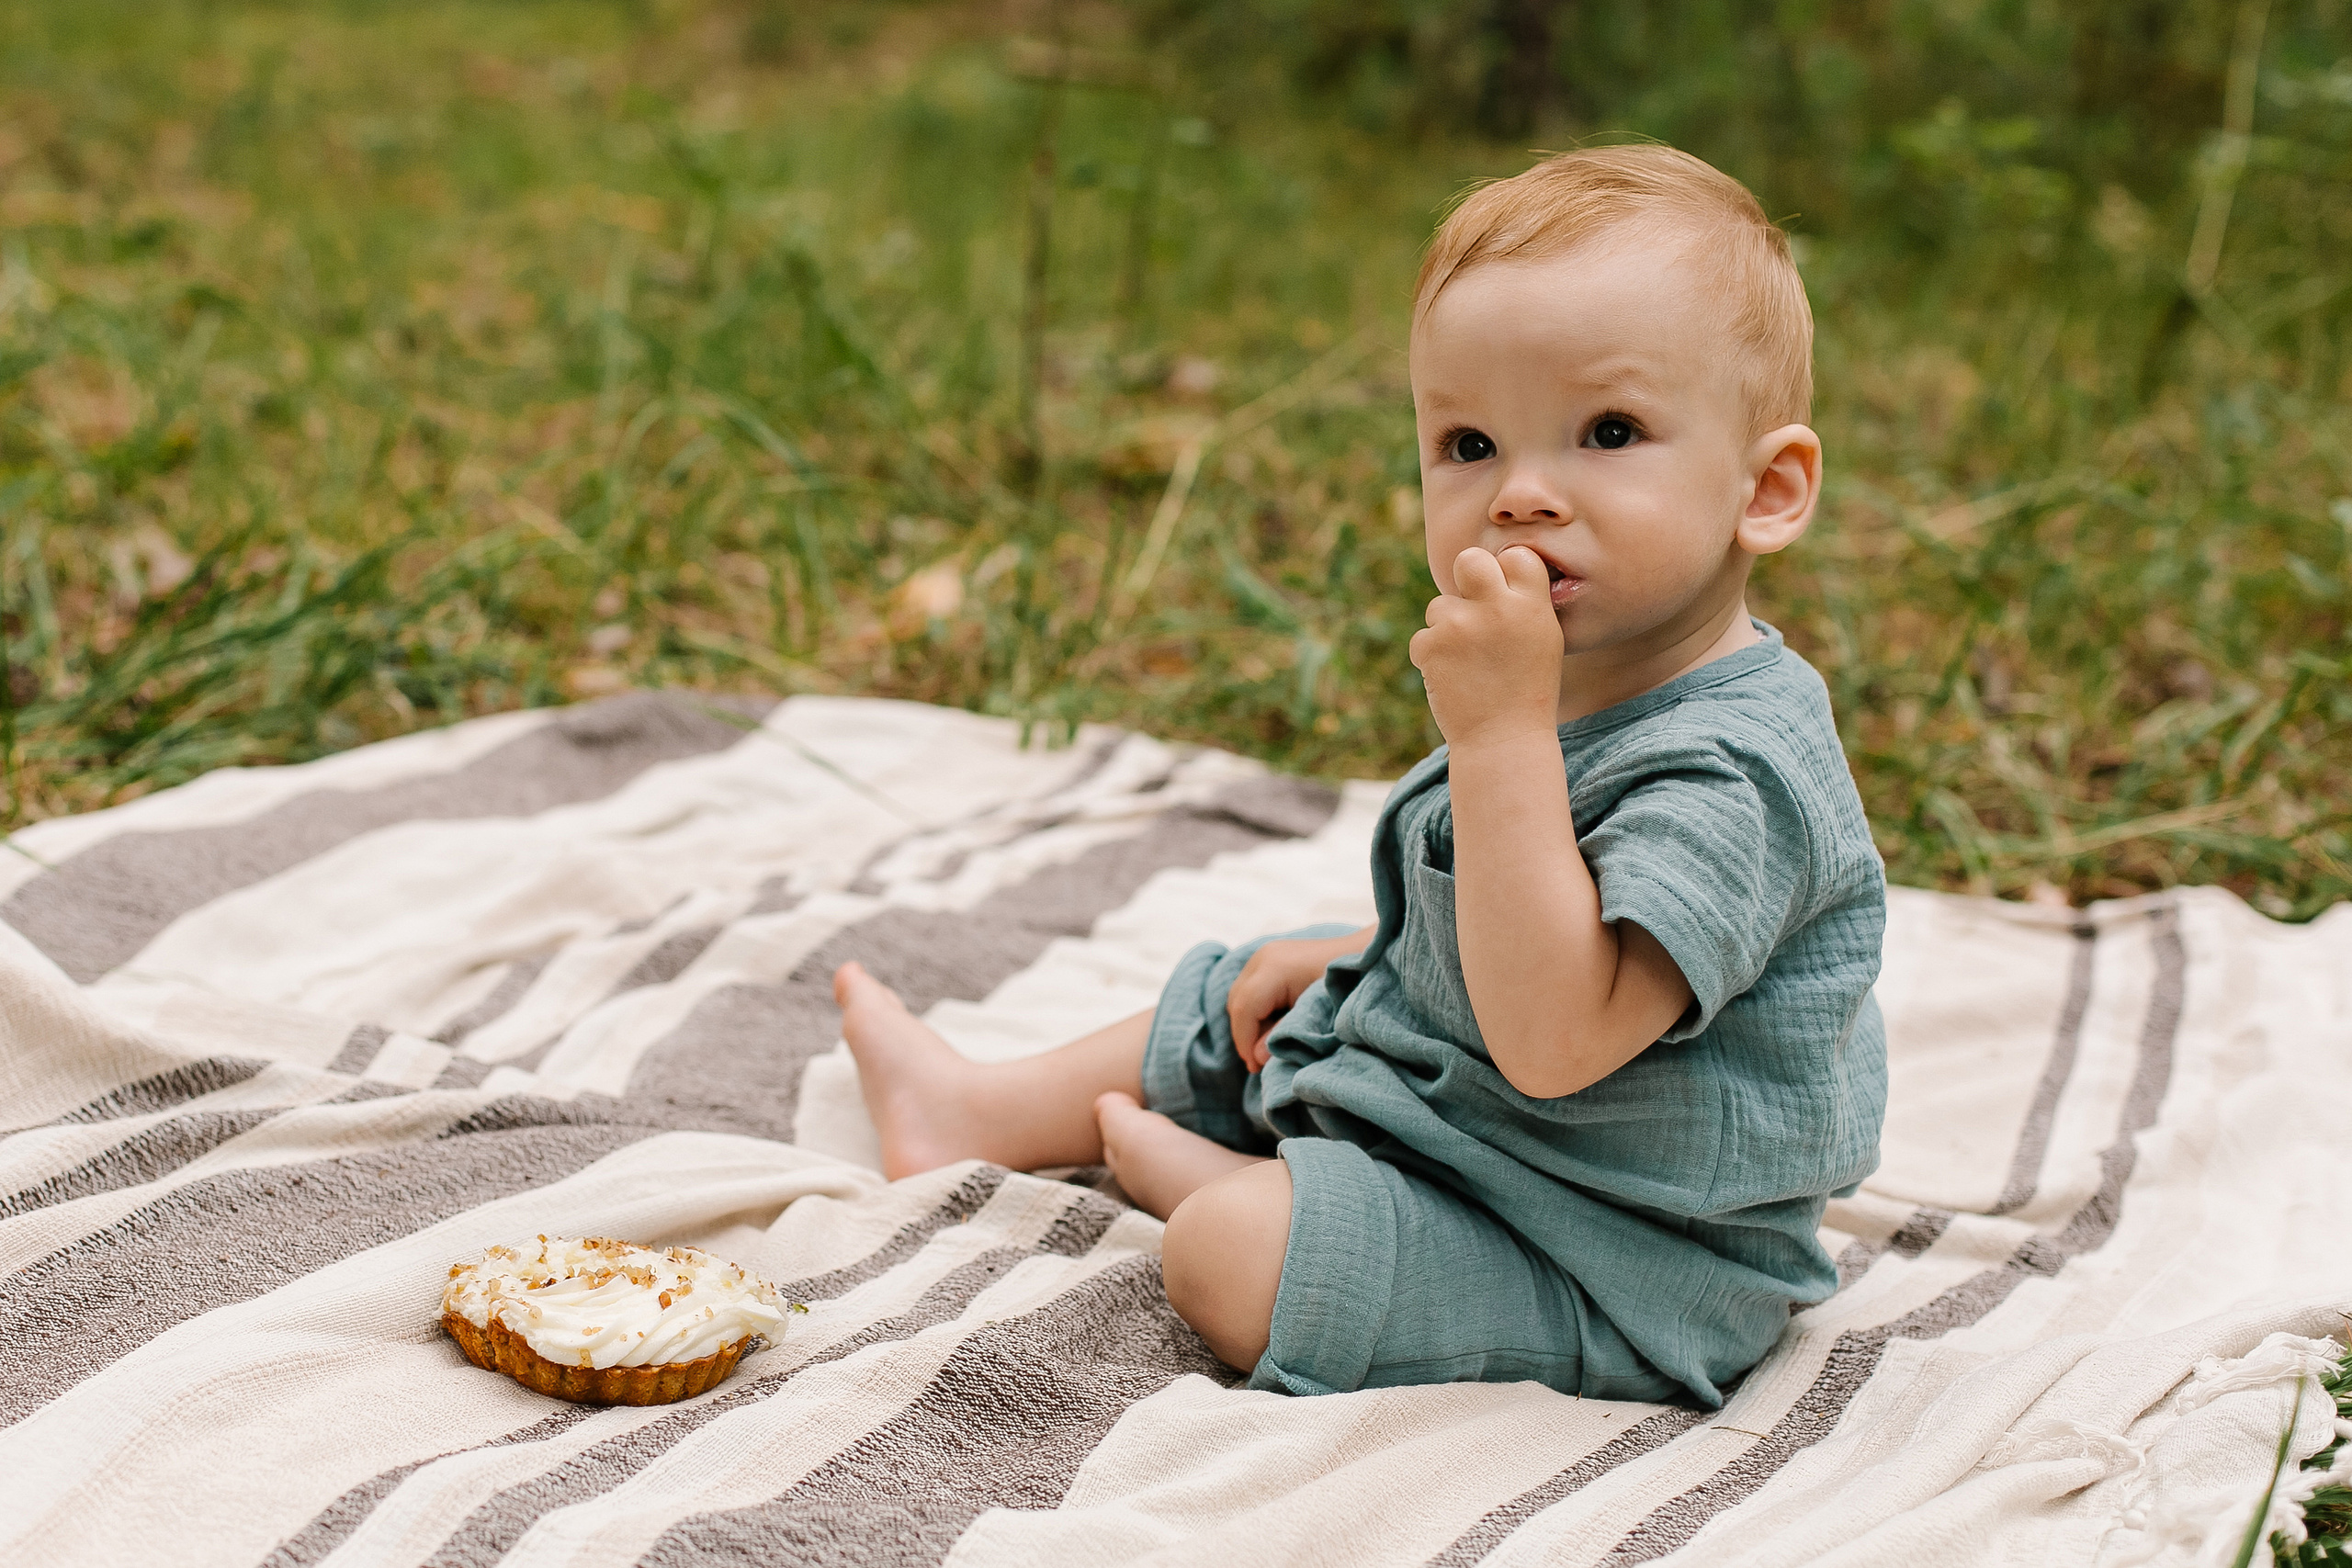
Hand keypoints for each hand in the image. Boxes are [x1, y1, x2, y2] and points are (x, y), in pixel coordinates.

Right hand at [1226, 926, 1374, 1070]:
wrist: (1368, 956)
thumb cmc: (1349, 986)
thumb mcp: (1318, 1016)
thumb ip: (1285, 1036)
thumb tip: (1257, 1059)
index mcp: (1275, 968)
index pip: (1244, 1009)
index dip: (1245, 1042)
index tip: (1255, 1067)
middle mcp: (1264, 956)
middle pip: (1237, 1002)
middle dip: (1245, 1035)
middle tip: (1259, 1063)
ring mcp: (1266, 954)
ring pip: (1240, 996)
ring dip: (1250, 1024)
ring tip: (1267, 1047)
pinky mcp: (1270, 958)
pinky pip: (1250, 989)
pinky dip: (1257, 1011)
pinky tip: (1274, 1028)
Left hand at [1409, 546, 1563, 746]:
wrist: (1503, 739)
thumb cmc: (1526, 690)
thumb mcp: (1542, 640)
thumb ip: (1522, 602)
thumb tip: (1494, 569)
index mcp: (1533, 605)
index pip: (1515, 556)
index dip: (1505, 573)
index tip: (1504, 595)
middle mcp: (1498, 608)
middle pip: (1469, 559)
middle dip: (1466, 576)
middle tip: (1472, 608)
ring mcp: (1461, 625)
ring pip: (1440, 605)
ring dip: (1447, 629)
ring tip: (1469, 663)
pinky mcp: (1432, 645)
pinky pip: (1423, 637)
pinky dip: (1432, 656)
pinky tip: (1454, 678)